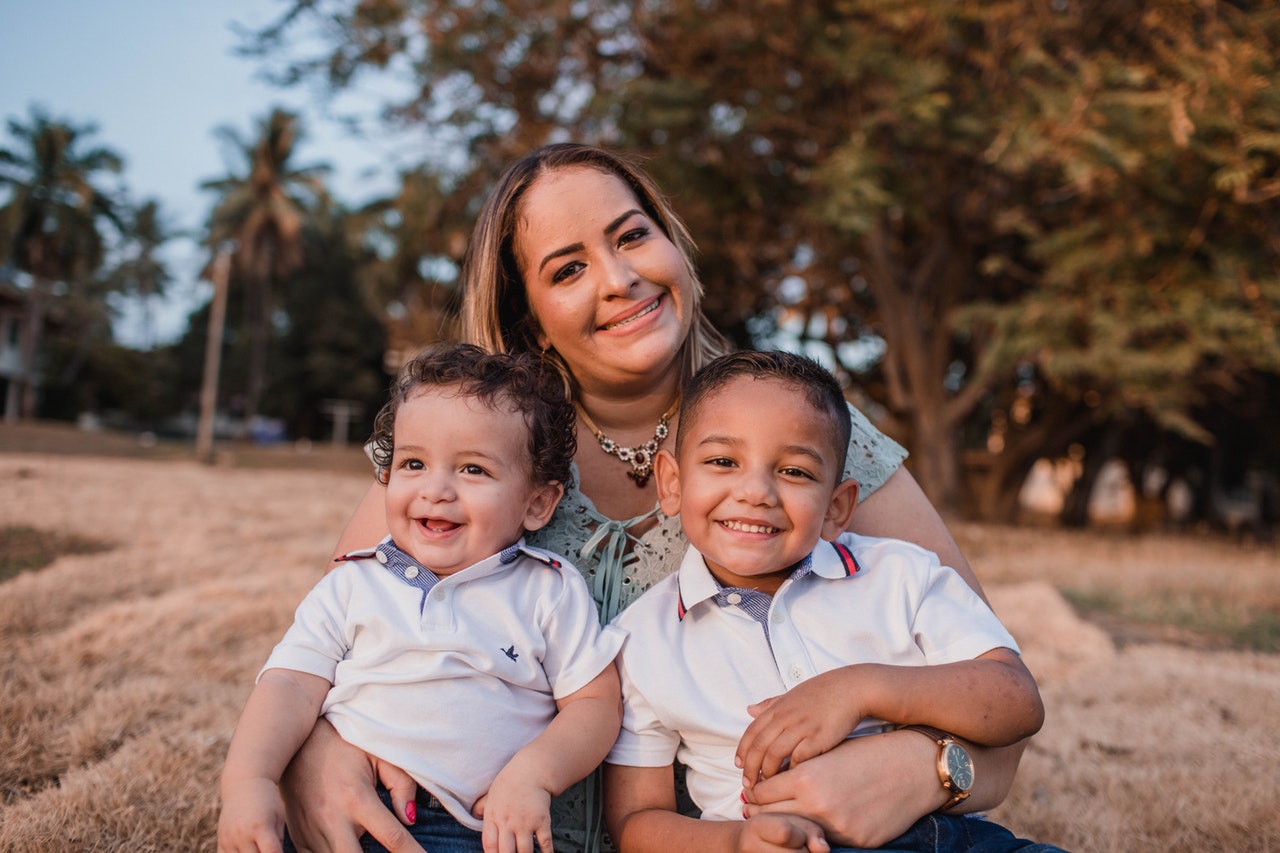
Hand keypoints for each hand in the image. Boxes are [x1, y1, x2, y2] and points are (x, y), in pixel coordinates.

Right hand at [218, 778, 285, 852]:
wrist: (244, 785)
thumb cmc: (268, 801)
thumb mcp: (278, 817)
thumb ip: (277, 842)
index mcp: (261, 827)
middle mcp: (242, 834)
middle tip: (268, 846)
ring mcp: (229, 839)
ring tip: (258, 847)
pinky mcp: (221, 842)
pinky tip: (247, 850)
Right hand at [278, 719, 420, 852]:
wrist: (293, 742)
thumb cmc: (342, 745)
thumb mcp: (377, 755)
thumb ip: (400, 784)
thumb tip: (411, 818)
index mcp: (357, 797)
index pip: (393, 837)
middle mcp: (333, 819)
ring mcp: (312, 831)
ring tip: (367, 848)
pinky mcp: (298, 838)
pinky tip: (346, 848)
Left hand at [471, 763, 553, 852]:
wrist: (531, 771)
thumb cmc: (509, 783)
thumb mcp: (490, 794)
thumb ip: (481, 807)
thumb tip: (472, 815)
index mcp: (493, 817)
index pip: (489, 845)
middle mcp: (508, 822)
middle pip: (506, 852)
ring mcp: (525, 823)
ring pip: (524, 851)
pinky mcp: (542, 821)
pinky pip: (544, 843)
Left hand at [736, 669, 862, 786]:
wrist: (852, 688)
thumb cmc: (823, 692)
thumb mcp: (792, 694)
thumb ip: (770, 704)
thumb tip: (749, 709)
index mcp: (777, 708)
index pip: (751, 732)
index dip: (743, 751)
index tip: (739, 766)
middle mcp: (785, 717)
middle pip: (759, 746)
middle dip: (750, 768)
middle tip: (748, 784)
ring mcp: (800, 727)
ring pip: (774, 754)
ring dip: (767, 772)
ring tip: (767, 785)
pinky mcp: (818, 738)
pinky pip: (798, 758)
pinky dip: (790, 770)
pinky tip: (790, 779)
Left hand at [742, 730, 936, 847]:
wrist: (913, 768)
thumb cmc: (867, 753)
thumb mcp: (827, 752)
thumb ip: (797, 765)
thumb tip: (767, 776)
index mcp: (807, 778)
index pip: (761, 793)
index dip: (754, 793)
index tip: (751, 792)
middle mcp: (818, 805)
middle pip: (772, 817)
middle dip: (762, 813)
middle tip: (756, 810)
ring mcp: (837, 827)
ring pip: (796, 833)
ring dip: (787, 827)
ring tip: (782, 820)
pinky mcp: (855, 841)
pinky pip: (825, 842)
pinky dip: (816, 835)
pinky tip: (812, 827)